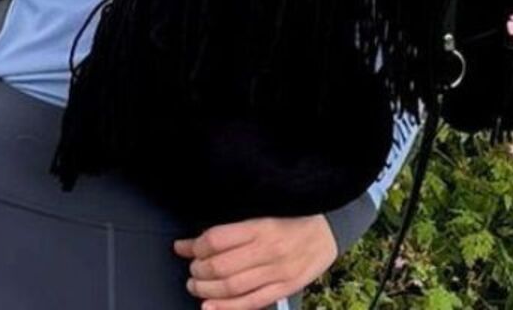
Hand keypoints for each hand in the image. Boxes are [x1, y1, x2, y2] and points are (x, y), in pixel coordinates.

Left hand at [173, 215, 337, 309]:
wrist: (327, 232)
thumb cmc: (289, 218)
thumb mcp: (261, 211)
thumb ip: (230, 227)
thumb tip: (191, 241)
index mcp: (261, 226)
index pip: (215, 240)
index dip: (194, 247)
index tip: (184, 247)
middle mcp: (269, 250)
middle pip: (220, 267)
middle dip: (198, 270)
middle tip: (192, 269)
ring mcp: (278, 272)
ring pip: (232, 288)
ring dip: (206, 290)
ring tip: (196, 285)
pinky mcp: (285, 289)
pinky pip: (251, 303)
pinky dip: (226, 308)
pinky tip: (209, 306)